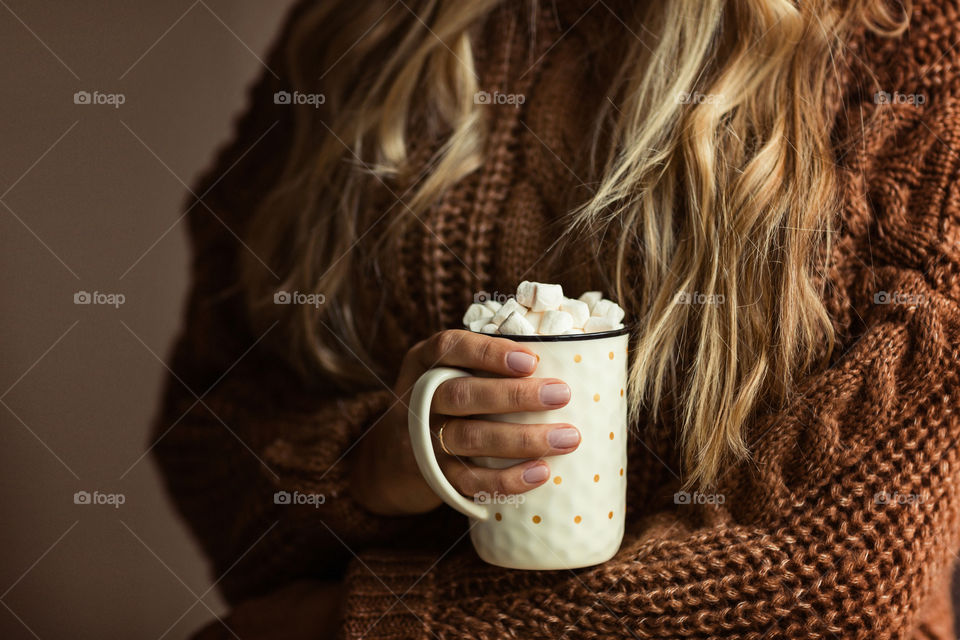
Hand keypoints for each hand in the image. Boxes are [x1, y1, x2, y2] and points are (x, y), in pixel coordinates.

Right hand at [350, 329, 578, 515]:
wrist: (396, 455)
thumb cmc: (447, 401)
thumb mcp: (450, 370)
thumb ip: (487, 363)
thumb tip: (566, 356)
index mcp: (424, 362)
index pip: (450, 347)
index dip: (489, 353)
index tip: (532, 360)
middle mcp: (418, 398)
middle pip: (461, 395)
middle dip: (514, 396)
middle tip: (561, 394)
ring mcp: (424, 440)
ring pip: (469, 438)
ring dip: (521, 439)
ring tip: (567, 438)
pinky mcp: (435, 477)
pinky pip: (470, 482)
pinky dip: (507, 479)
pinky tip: (541, 473)